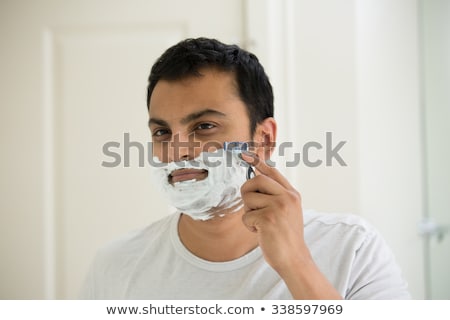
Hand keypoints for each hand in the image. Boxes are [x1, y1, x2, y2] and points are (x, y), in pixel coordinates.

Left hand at [240, 152, 308, 275]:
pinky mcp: (268, 218)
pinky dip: (249, 226)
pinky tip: (261, 232)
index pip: (272, 171)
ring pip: (248, 198)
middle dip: (247, 193)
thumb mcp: (286, 211)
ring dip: (249, 213)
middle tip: (252, 208)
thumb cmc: (285, 236)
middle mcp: (287, 197)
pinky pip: (246, 216)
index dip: (257, 161)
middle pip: (255, 180)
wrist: (294, 259)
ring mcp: (279, 206)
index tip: (245, 154)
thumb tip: (254, 176)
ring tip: (261, 224)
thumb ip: (274, 195)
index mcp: (292, 193)